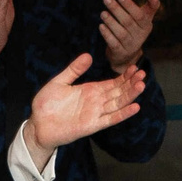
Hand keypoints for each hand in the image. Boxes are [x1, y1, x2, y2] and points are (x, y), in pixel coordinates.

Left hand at [24, 52, 148, 160]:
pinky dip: (123, 113)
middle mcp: (96, 102)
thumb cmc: (46, 105)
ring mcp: (95, 113)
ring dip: (130, 95)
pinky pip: (110, 119)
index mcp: (90, 90)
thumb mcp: (59, 82)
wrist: (37, 124)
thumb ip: (74, 70)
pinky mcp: (92, 125)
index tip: (136, 67)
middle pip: (118, 91)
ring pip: (118, 103)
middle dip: (131, 83)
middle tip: (143, 74)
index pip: (112, 82)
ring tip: (142, 85)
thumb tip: (88, 55)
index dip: (124, 76)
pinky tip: (135, 107)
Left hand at [100, 0, 159, 69]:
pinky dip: (107, 35)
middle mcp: (140, 36)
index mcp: (146, 25)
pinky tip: (101, 26)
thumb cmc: (135, 29)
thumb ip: (150, 6)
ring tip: (102, 13)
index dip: (130, 6)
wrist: (127, 55)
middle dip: (116, 9)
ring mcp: (130, 45)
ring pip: (121, 33)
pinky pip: (114, 43)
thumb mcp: (144, 19)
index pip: (140, 15)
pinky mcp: (120, 53)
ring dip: (111, 22)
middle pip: (128, 22)